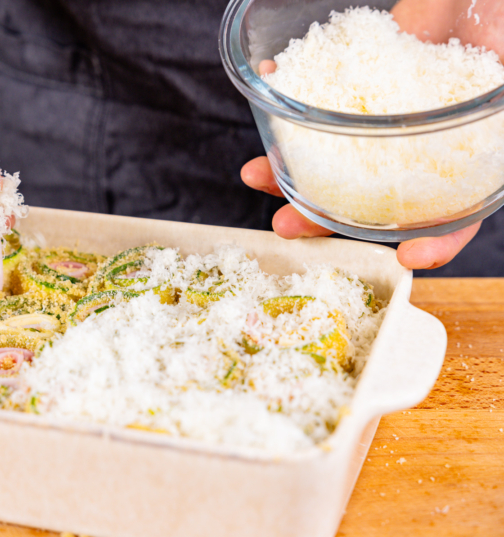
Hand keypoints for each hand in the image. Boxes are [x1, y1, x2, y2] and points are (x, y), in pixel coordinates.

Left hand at [243, 0, 500, 269]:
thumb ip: (500, 106)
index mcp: (461, 162)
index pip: (455, 218)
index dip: (436, 243)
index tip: (408, 257)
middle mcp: (414, 152)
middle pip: (370, 202)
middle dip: (322, 219)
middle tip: (286, 226)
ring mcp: (379, 123)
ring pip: (332, 163)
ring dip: (290, 172)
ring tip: (254, 174)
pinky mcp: (355, 89)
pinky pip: (318, 103)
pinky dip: (289, 96)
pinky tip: (268, 83)